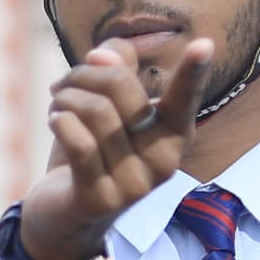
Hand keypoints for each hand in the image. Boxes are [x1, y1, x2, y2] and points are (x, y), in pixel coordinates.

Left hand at [16, 38, 214, 259]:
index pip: (185, 99)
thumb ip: (117, 67)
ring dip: (66, 97)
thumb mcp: (106, 104)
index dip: (193, 72)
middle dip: (85, 74)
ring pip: (96, 111)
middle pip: (122, 88)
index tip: (205, 43)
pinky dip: (61, 121)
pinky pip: (81, 144)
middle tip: (64, 83)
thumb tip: (103, 53)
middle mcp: (163, 161)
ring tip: (57, 104)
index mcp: (174, 134)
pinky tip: (54, 120)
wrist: (61, 216)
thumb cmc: (89, 151)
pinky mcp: (101, 200)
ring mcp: (135, 185)